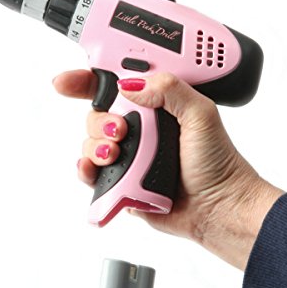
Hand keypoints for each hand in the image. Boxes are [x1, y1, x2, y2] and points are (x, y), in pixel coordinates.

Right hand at [53, 71, 282, 269]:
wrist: (218, 207)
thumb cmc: (217, 163)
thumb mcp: (201, 114)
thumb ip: (169, 89)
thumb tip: (131, 86)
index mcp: (157, 105)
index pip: (117, 85)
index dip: (89, 81)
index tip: (68, 82)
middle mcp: (141, 128)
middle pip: (98, 114)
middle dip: (101, 120)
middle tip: (121, 131)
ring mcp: (131, 155)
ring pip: (92, 142)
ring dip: (95, 145)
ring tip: (116, 153)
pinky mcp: (123, 180)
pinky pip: (93, 172)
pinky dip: (86, 169)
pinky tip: (92, 168)